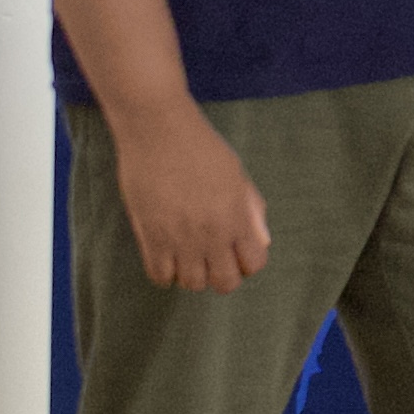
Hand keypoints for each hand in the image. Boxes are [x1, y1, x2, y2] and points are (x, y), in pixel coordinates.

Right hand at [111, 106, 272, 293]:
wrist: (158, 129)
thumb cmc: (200, 145)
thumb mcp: (236, 173)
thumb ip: (251, 209)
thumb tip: (263, 240)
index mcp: (236, 216)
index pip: (254, 263)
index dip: (248, 261)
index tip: (236, 250)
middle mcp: (211, 233)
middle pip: (224, 282)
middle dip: (222, 273)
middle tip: (213, 256)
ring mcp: (179, 238)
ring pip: (192, 283)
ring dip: (193, 273)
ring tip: (189, 254)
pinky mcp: (150, 236)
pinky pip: (160, 276)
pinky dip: (166, 272)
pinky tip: (168, 254)